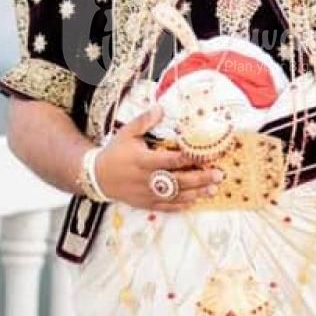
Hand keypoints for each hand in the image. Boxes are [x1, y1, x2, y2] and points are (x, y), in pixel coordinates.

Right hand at [95, 105, 224, 210]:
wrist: (97, 177)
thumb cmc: (115, 152)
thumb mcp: (126, 132)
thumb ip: (144, 121)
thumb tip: (161, 108)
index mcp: (143, 160)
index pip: (170, 160)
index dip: (188, 158)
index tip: (205, 155)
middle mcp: (147, 179)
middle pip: (178, 180)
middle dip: (200, 178)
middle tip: (219, 175)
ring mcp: (147, 194)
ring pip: (175, 196)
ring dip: (196, 193)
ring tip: (213, 189)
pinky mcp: (146, 204)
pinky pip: (166, 207)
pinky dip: (181, 205)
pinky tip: (195, 201)